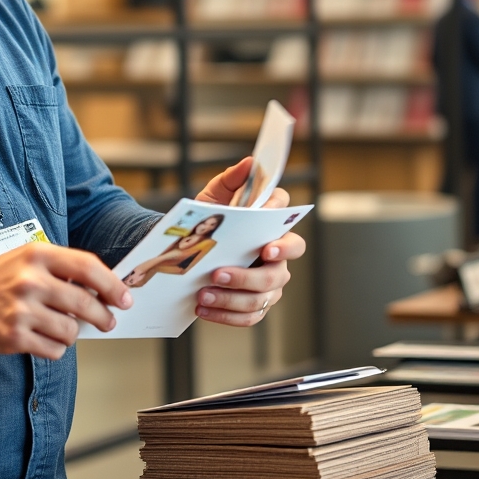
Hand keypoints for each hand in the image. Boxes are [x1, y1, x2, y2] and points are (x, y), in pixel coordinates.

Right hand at [0, 243, 131, 359]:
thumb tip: (106, 288)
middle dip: (103, 316)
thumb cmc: (0, 278)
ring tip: (60, 326)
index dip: (112, 284)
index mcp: (37, 255)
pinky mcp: (14, 336)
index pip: (87, 267)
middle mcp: (29, 280)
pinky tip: (43, 336)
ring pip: (71, 330)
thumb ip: (63, 268)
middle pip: (85, 302)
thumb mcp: (28, 259)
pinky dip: (55, 347)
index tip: (125, 297)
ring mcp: (20, 310)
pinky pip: (54, 349)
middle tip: (108, 321)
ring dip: (72, 333)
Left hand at [192, 156, 305, 326]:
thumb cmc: (211, 218)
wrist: (189, 246)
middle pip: (278, 270)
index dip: (282, 237)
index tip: (265, 245)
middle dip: (248, 275)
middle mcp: (278, 253)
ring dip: (232, 298)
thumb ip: (231, 179)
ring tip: (203, 295)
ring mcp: (271, 280)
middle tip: (218, 274)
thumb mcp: (213, 196)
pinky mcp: (258, 302)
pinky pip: (250, 316)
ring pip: (263, 296)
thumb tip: (250, 163)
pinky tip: (203, 310)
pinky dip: (226, 315)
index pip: (288, 225)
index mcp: (272, 224)